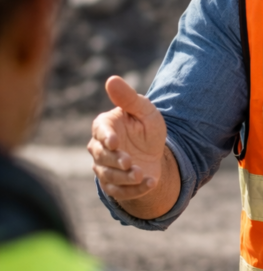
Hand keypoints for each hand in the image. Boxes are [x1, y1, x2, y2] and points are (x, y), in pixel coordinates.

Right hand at [89, 75, 166, 200]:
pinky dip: (135, 190)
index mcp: (104, 125)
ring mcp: (104, 168)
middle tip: (129, 162)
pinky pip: (120, 191)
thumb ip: (128, 98)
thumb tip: (111, 79)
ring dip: (125, 177)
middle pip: (101, 156)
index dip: (105, 137)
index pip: (99, 130)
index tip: (114, 142)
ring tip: (141, 174)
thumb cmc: (146, 126)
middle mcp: (99, 147)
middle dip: (115, 160)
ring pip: (109, 175)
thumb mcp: (144, 110)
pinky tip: (151, 183)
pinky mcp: (114, 185)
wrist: (155, 153)